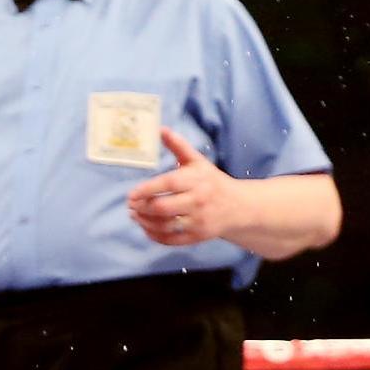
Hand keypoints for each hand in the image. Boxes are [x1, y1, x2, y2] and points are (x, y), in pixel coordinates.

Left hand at [127, 128, 244, 246]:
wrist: (238, 206)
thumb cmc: (212, 180)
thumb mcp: (197, 161)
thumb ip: (178, 146)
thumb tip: (160, 129)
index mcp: (196, 180)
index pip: (168, 184)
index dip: (147, 189)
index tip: (131, 194)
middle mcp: (198, 201)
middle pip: (164, 208)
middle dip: (143, 208)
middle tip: (131, 206)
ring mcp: (198, 221)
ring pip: (166, 226)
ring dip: (145, 222)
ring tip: (135, 216)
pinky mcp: (198, 236)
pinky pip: (173, 240)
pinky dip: (156, 237)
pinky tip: (147, 229)